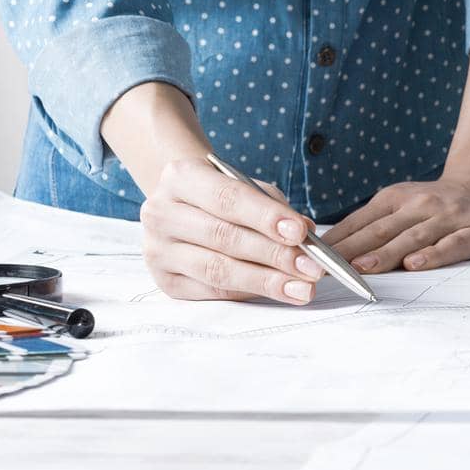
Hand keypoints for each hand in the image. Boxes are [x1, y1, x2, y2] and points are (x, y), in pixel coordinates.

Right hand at [138, 157, 322, 303]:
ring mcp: (157, 250)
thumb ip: (273, 207)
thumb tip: (306, 236)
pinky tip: (277, 292)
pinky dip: (249, 292)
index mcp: (179, 177)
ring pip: (218, 270)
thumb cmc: (224, 194)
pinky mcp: (165, 281)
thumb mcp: (246, 187)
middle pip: (224, 237)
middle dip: (274, 255)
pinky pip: (213, 291)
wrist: (183, 205)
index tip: (301, 233)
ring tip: (302, 287)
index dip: (266, 217)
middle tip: (312, 267)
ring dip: (266, 281)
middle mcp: (160, 213)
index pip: (227, 199)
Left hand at [324, 168, 469, 273]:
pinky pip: (455, 244)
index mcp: (397, 198)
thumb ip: (371, 227)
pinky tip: (417, 264)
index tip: (310, 259)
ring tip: (363, 268)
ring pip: (415, 237)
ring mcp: (451, 216)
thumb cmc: (438, 206)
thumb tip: (326, 251)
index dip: (336, 242)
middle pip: (383, 230)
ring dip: (387, 253)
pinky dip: (435, 254)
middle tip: (328, 269)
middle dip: (353, 250)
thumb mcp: (402, 206)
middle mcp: (423, 204)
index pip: (362, 223)